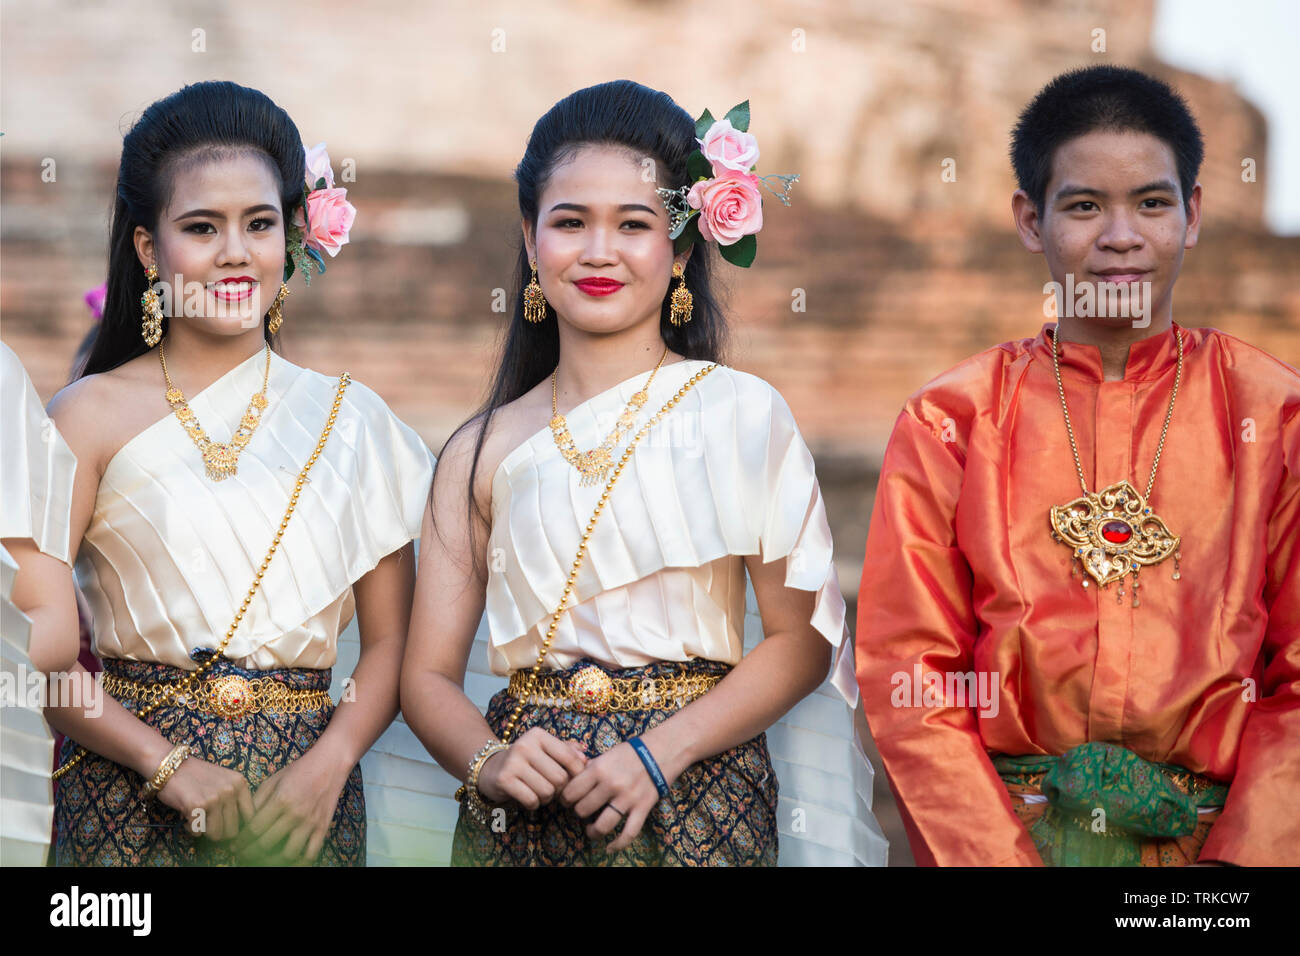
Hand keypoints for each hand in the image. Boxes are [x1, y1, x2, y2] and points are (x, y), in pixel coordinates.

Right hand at [155, 756, 253, 842]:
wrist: (170, 765)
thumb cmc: (197, 775)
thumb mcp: (224, 780)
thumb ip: (234, 797)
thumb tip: (240, 828)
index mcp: (240, 783)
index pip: (249, 815)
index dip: (239, 826)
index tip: (228, 827)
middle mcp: (230, 790)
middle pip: (232, 830)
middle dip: (219, 832)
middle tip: (208, 825)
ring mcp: (214, 798)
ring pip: (215, 834)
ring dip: (204, 831)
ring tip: (198, 819)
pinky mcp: (196, 806)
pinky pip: (197, 831)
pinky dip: (191, 828)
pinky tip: (187, 817)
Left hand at [231, 747, 350, 864]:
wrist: (330, 763)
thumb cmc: (300, 770)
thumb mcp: (274, 779)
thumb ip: (257, 800)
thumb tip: (244, 822)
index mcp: (281, 800)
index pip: (254, 829)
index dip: (241, 841)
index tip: (234, 847)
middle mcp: (295, 813)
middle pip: (266, 843)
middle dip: (250, 852)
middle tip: (243, 854)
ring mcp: (311, 822)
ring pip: (288, 853)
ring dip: (272, 860)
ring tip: (264, 858)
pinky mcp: (323, 827)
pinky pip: (311, 853)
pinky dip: (299, 862)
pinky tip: (289, 860)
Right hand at [477, 727, 587, 808]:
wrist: (490, 768)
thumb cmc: (526, 760)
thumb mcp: (545, 750)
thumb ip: (567, 751)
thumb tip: (586, 758)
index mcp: (539, 735)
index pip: (570, 757)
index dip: (576, 774)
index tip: (570, 779)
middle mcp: (525, 745)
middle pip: (560, 778)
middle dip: (559, 789)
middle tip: (551, 788)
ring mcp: (513, 762)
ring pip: (547, 791)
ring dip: (546, 798)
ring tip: (539, 792)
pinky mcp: (504, 779)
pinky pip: (531, 800)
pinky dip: (533, 804)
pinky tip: (528, 797)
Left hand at [560, 741, 663, 853]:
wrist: (662, 751)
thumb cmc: (630, 752)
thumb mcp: (606, 754)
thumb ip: (589, 768)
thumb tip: (570, 779)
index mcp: (599, 768)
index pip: (571, 792)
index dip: (565, 799)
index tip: (567, 800)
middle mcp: (611, 784)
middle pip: (582, 810)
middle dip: (579, 812)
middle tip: (582, 810)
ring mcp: (628, 799)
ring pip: (602, 826)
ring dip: (592, 831)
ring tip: (591, 830)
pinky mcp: (642, 808)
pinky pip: (629, 833)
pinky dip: (617, 845)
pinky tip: (609, 848)